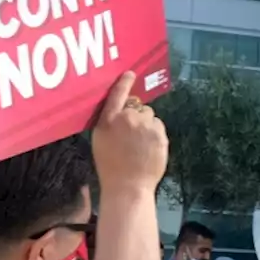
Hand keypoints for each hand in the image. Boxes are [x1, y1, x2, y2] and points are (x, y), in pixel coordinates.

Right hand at [92, 72, 167, 194]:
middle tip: (132, 134)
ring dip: (147, 124)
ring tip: (141, 143)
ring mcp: (145, 125)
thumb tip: (119, 110)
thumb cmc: (110, 166)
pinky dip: (155, 133)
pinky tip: (149, 148)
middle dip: (136, 115)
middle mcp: (128, 118)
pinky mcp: (160, 134)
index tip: (130, 74)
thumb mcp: (100, 139)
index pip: (117, 94)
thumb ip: (108, 121)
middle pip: (137, 106)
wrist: (129, 186)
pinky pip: (158, 126)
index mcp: (109, 120)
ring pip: (150, 116)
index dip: (124, 82)